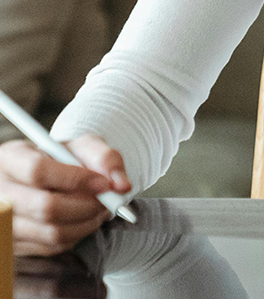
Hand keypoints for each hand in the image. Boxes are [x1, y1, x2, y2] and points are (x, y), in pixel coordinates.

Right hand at [0, 135, 131, 255]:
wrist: (45, 177)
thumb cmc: (62, 159)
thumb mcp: (83, 146)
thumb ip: (105, 157)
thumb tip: (121, 185)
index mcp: (11, 158)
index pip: (38, 171)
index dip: (75, 179)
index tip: (103, 183)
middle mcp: (1, 192)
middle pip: (45, 207)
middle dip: (87, 206)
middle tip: (108, 200)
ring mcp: (4, 223)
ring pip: (50, 232)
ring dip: (86, 223)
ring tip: (100, 209)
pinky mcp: (14, 245)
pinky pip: (50, 247)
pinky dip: (75, 235)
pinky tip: (83, 220)